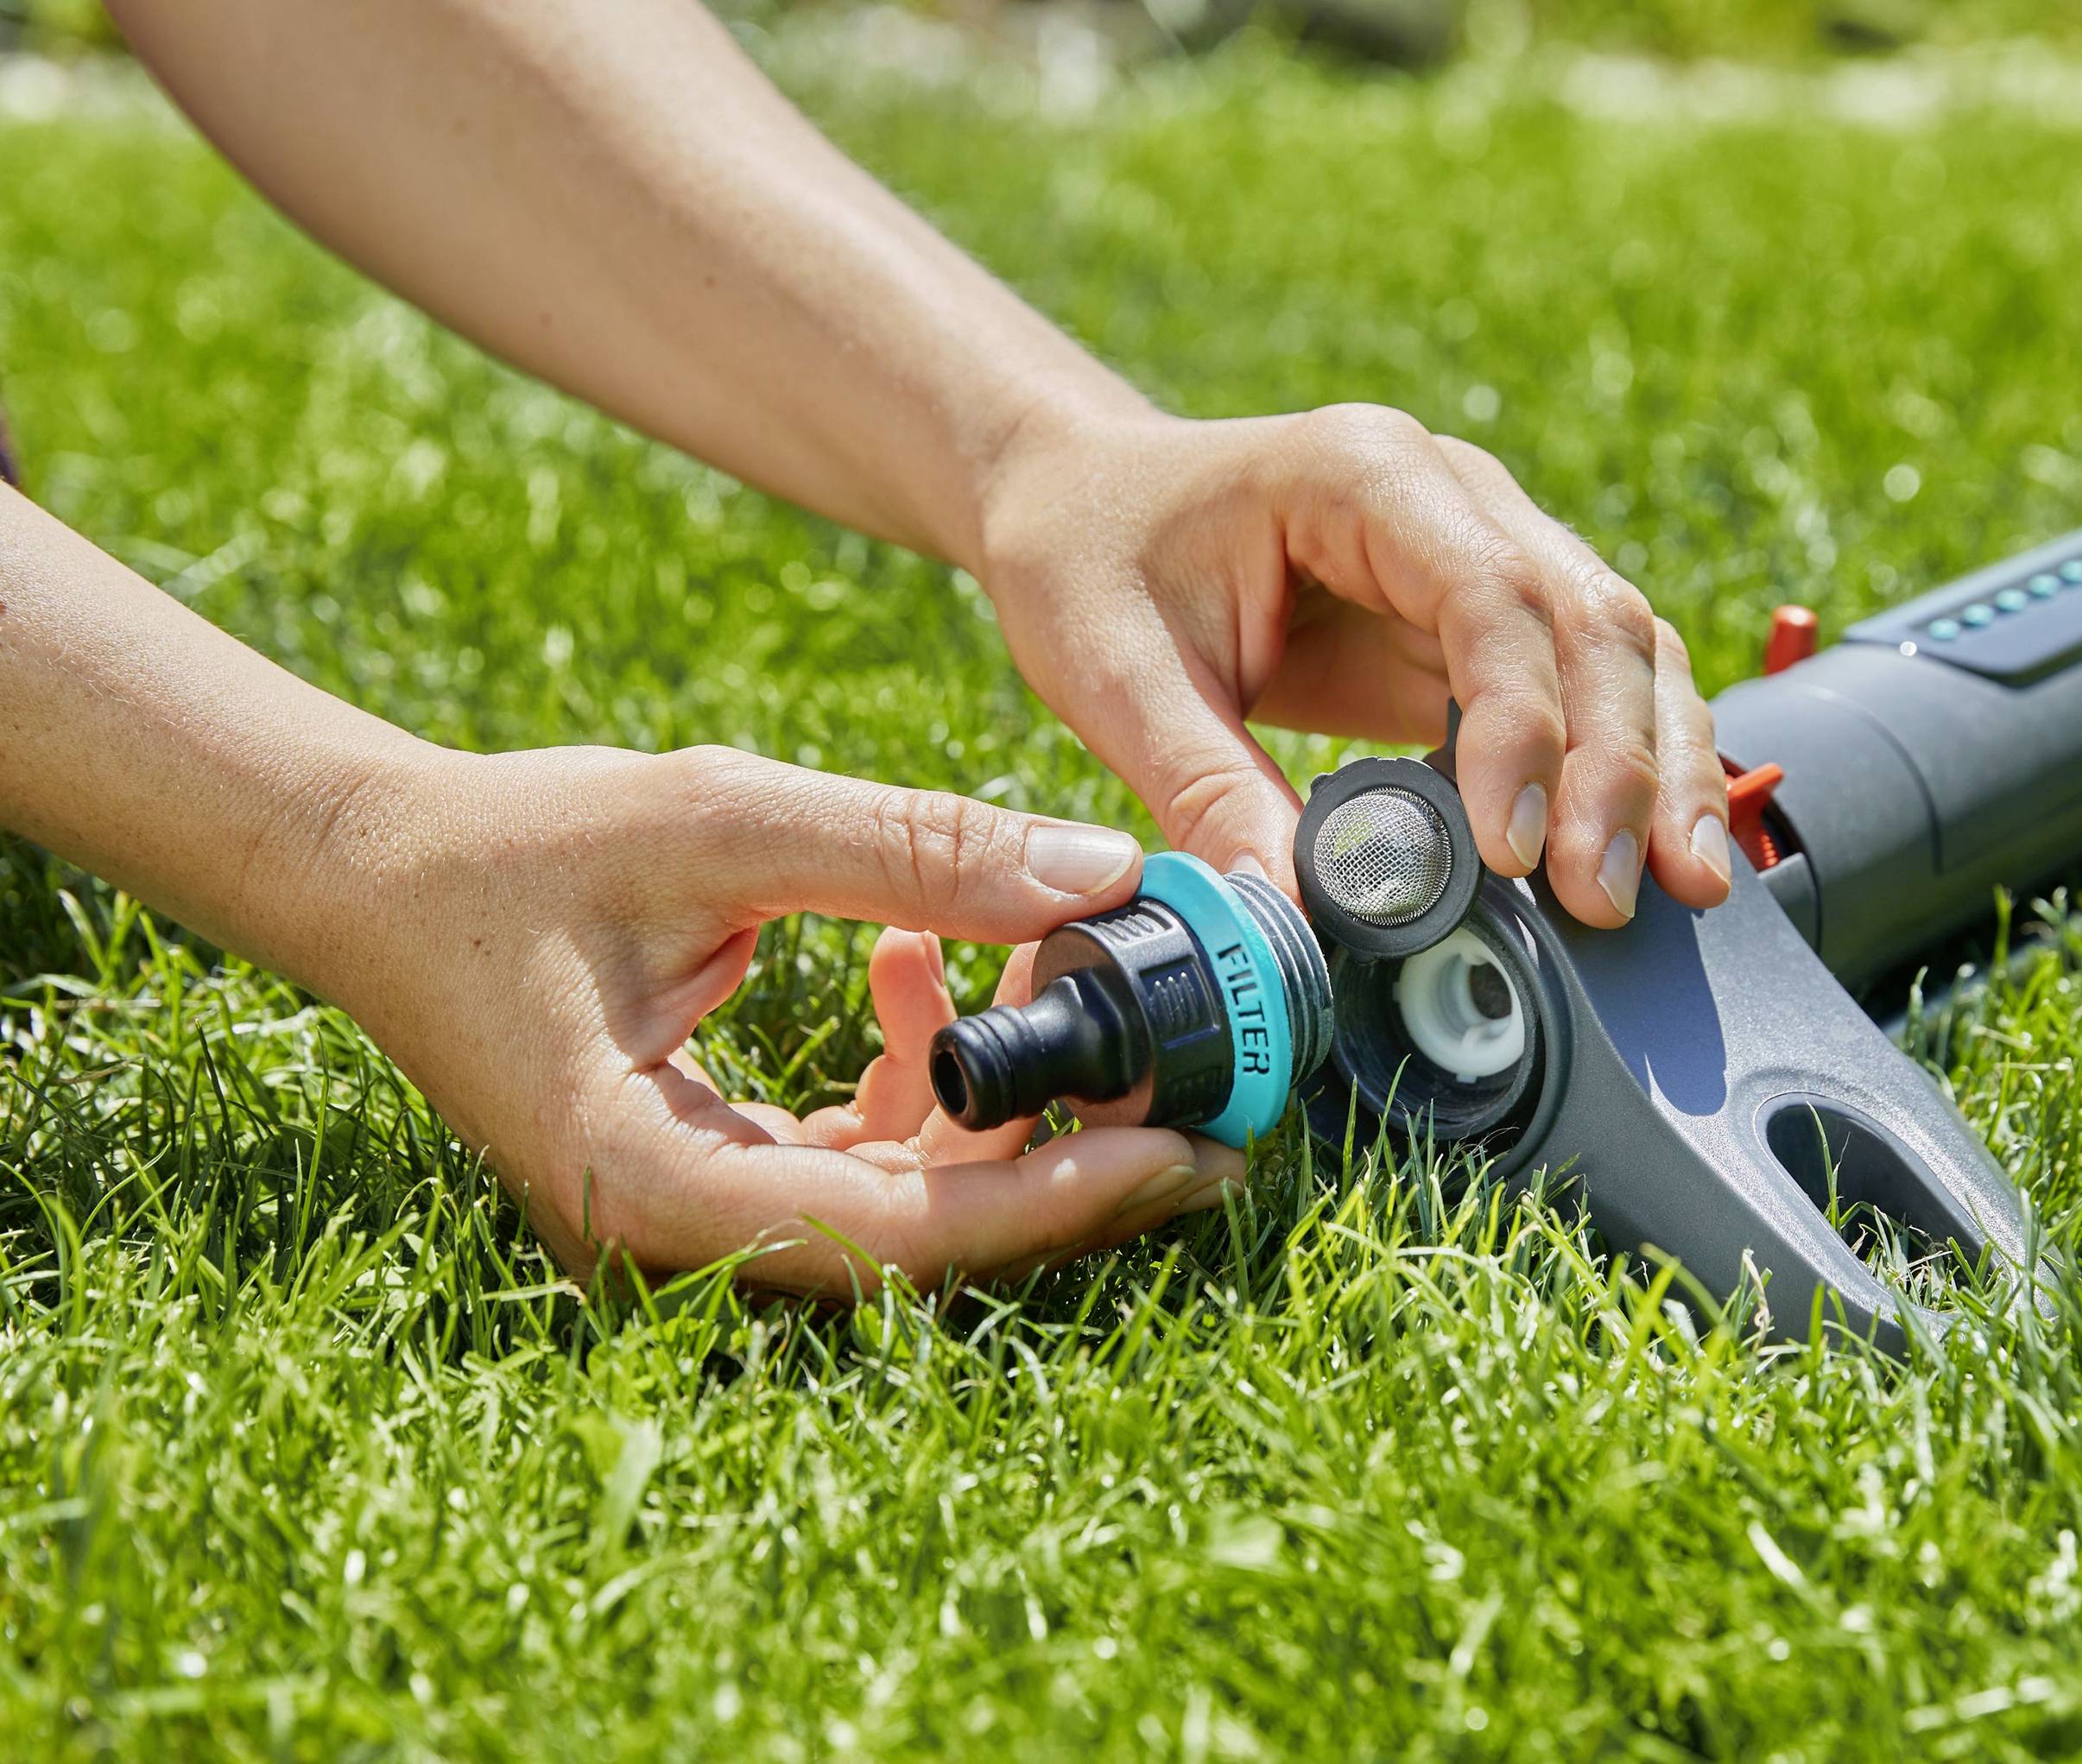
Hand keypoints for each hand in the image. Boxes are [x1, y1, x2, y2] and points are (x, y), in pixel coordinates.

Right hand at [315, 744, 1243, 1297]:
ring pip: (905, 1197)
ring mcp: (695, 1213)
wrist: (378, 874)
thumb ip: (910, 847)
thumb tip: (1100, 867)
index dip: (1064, 1200)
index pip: (906, 1237)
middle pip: (928, 1235)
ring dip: (993, 1094)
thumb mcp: (721, 822)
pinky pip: (858, 1157)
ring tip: (1033, 959)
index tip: (1191, 1153)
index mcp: (656, 1187)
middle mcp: (679, 1234)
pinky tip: (925, 961)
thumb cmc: (519, 848)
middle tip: (1185, 1063)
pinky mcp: (712, 1169)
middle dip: (1064, 1148)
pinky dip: (920, 1078)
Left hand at [975, 403, 1733, 929]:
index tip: (1510, 849)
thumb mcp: (1111, 671)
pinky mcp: (1489, 627)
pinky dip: (1634, 768)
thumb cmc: (1090, 558)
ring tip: (1680, 886)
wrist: (1086, 502)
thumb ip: (1202, 785)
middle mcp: (1453, 497)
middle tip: (1606, 897)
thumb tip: (1286, 917)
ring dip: (1660, 768)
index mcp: (1361, 474)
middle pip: (1589, 620)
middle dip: (1617, 765)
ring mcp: (1489, 552)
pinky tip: (1656, 852)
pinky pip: (1594, 689)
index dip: (1520, 723)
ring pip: (1624, 650)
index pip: (1488, 593)